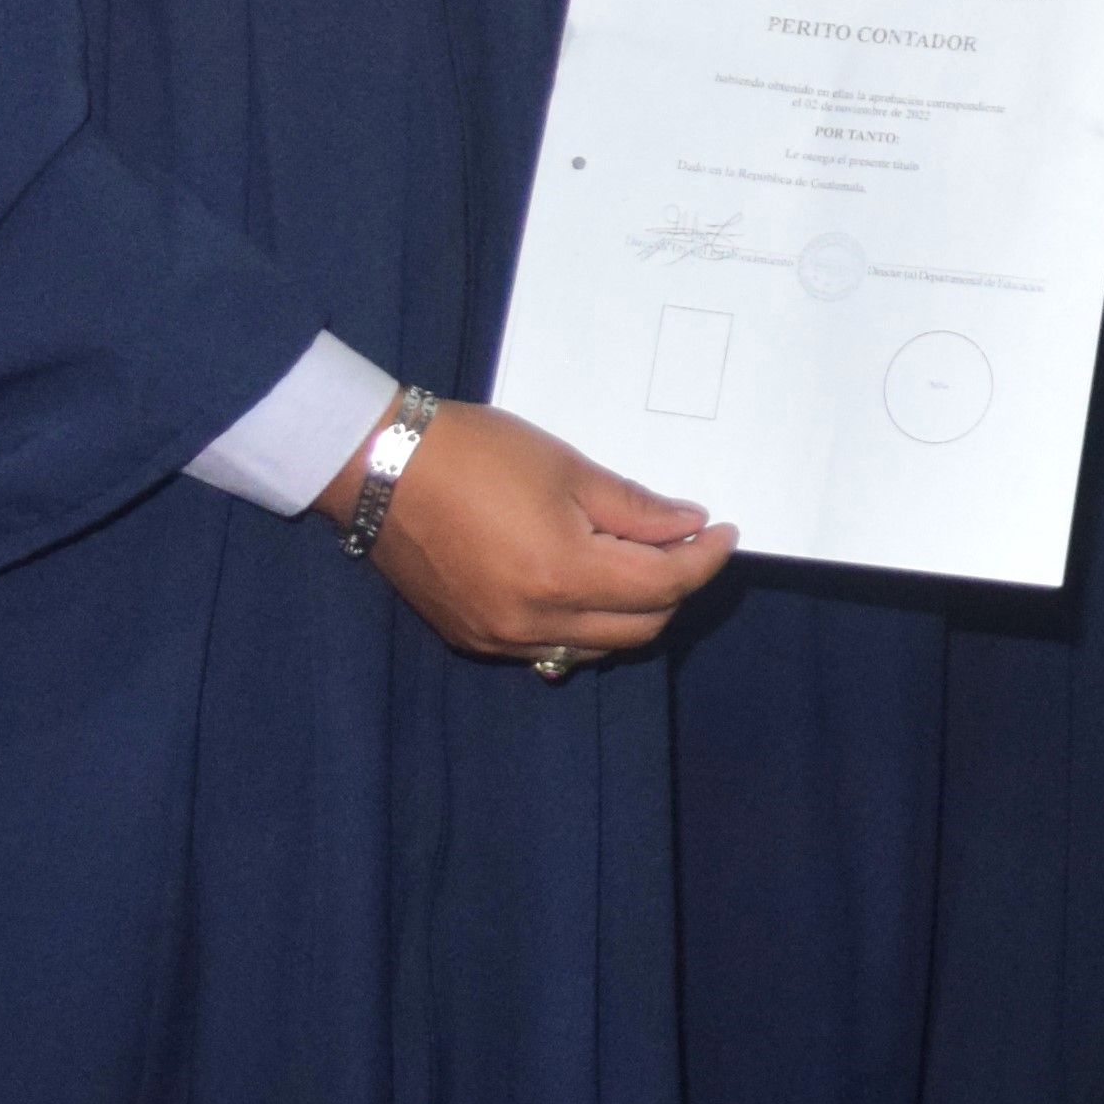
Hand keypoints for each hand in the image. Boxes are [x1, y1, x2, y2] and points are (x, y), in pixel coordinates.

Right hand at [338, 396, 734, 662]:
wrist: (378, 468)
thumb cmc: (476, 454)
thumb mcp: (568, 469)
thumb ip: (635, 508)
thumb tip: (689, 526)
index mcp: (563, 575)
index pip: (663, 586)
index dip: (704, 560)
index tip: (725, 533)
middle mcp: (533, 623)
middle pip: (638, 628)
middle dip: (674, 588)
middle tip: (686, 545)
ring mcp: (499, 638)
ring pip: (596, 647)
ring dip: (630, 612)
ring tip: (639, 562)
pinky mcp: (472, 638)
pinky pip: (550, 648)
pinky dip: (583, 624)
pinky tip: (586, 585)